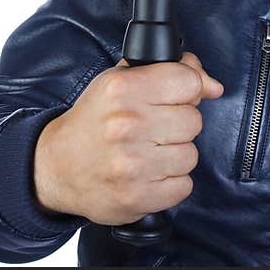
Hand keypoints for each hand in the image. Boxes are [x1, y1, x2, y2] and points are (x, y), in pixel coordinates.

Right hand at [32, 52, 223, 225]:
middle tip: (154, 128)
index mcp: (123, 89)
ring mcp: (131, 165)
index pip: (189, 81)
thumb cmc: (96, 120)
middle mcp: (127, 125)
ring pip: (191, 155)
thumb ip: (172, 71)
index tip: (171, 97)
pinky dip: (170, 183)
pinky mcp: (135, 198)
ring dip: (175, 155)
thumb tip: (214, 86)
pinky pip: (183, 187)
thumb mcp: (124, 80)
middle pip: (194, 121)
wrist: (56, 166)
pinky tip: (148, 174)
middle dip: (179, 124)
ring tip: (148, 152)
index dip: (186, 90)